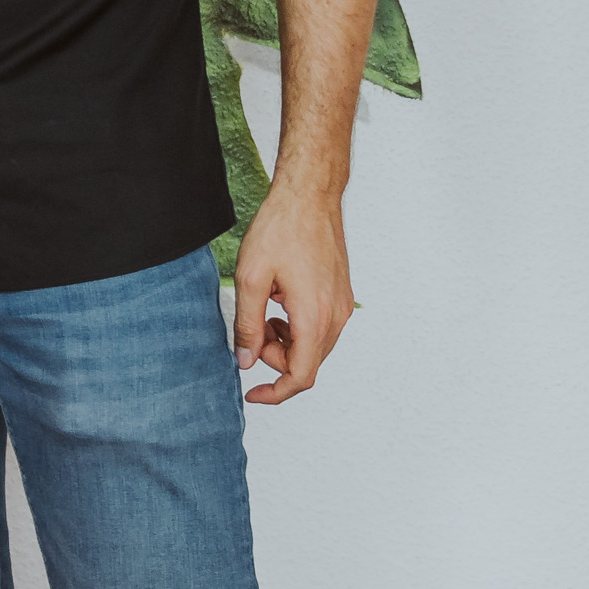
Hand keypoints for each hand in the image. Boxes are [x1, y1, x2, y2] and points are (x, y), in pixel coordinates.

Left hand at [234, 189, 354, 407]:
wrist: (309, 196)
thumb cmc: (282, 228)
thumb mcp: (250, 278)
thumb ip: (247, 325)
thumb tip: (246, 360)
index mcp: (313, 317)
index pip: (300, 376)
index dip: (275, 392)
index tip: (253, 393)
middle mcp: (335, 316)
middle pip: (307, 363)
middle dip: (275, 359)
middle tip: (251, 330)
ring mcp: (342, 305)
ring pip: (314, 346)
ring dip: (285, 342)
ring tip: (264, 311)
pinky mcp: (341, 295)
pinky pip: (320, 327)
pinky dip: (297, 327)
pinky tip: (280, 302)